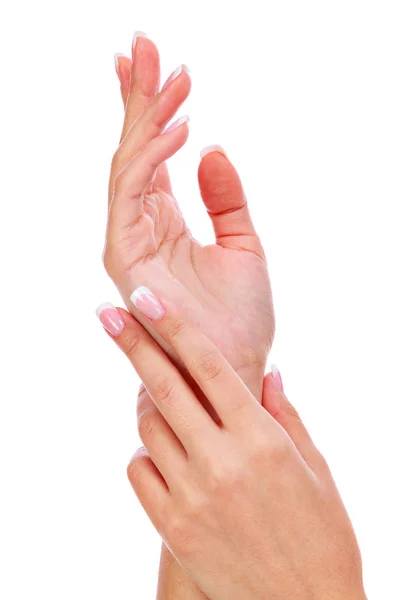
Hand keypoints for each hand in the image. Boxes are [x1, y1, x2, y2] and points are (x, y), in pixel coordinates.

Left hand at [96, 302, 365, 599]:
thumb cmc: (321, 533)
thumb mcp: (315, 467)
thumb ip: (287, 414)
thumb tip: (270, 372)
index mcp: (262, 439)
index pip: (210, 367)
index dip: (175, 326)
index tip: (146, 299)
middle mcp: (222, 462)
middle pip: (165, 388)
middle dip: (133, 344)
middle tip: (108, 314)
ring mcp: (192, 496)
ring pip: (148, 428)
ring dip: (150, 407)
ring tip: (166, 406)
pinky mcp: (173, 528)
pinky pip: (141, 472)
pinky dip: (148, 455)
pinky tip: (169, 456)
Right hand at [105, 34, 273, 401]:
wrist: (236, 366)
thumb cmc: (240, 318)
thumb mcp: (244, 245)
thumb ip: (226, 198)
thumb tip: (211, 148)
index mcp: (166, 221)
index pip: (152, 155)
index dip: (151, 109)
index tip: (159, 65)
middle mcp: (142, 225)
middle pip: (133, 149)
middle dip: (136, 96)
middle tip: (144, 44)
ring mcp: (129, 239)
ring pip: (128, 163)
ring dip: (145, 116)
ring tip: (167, 74)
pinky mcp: (124, 255)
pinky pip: (131, 194)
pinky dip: (150, 158)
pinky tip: (179, 126)